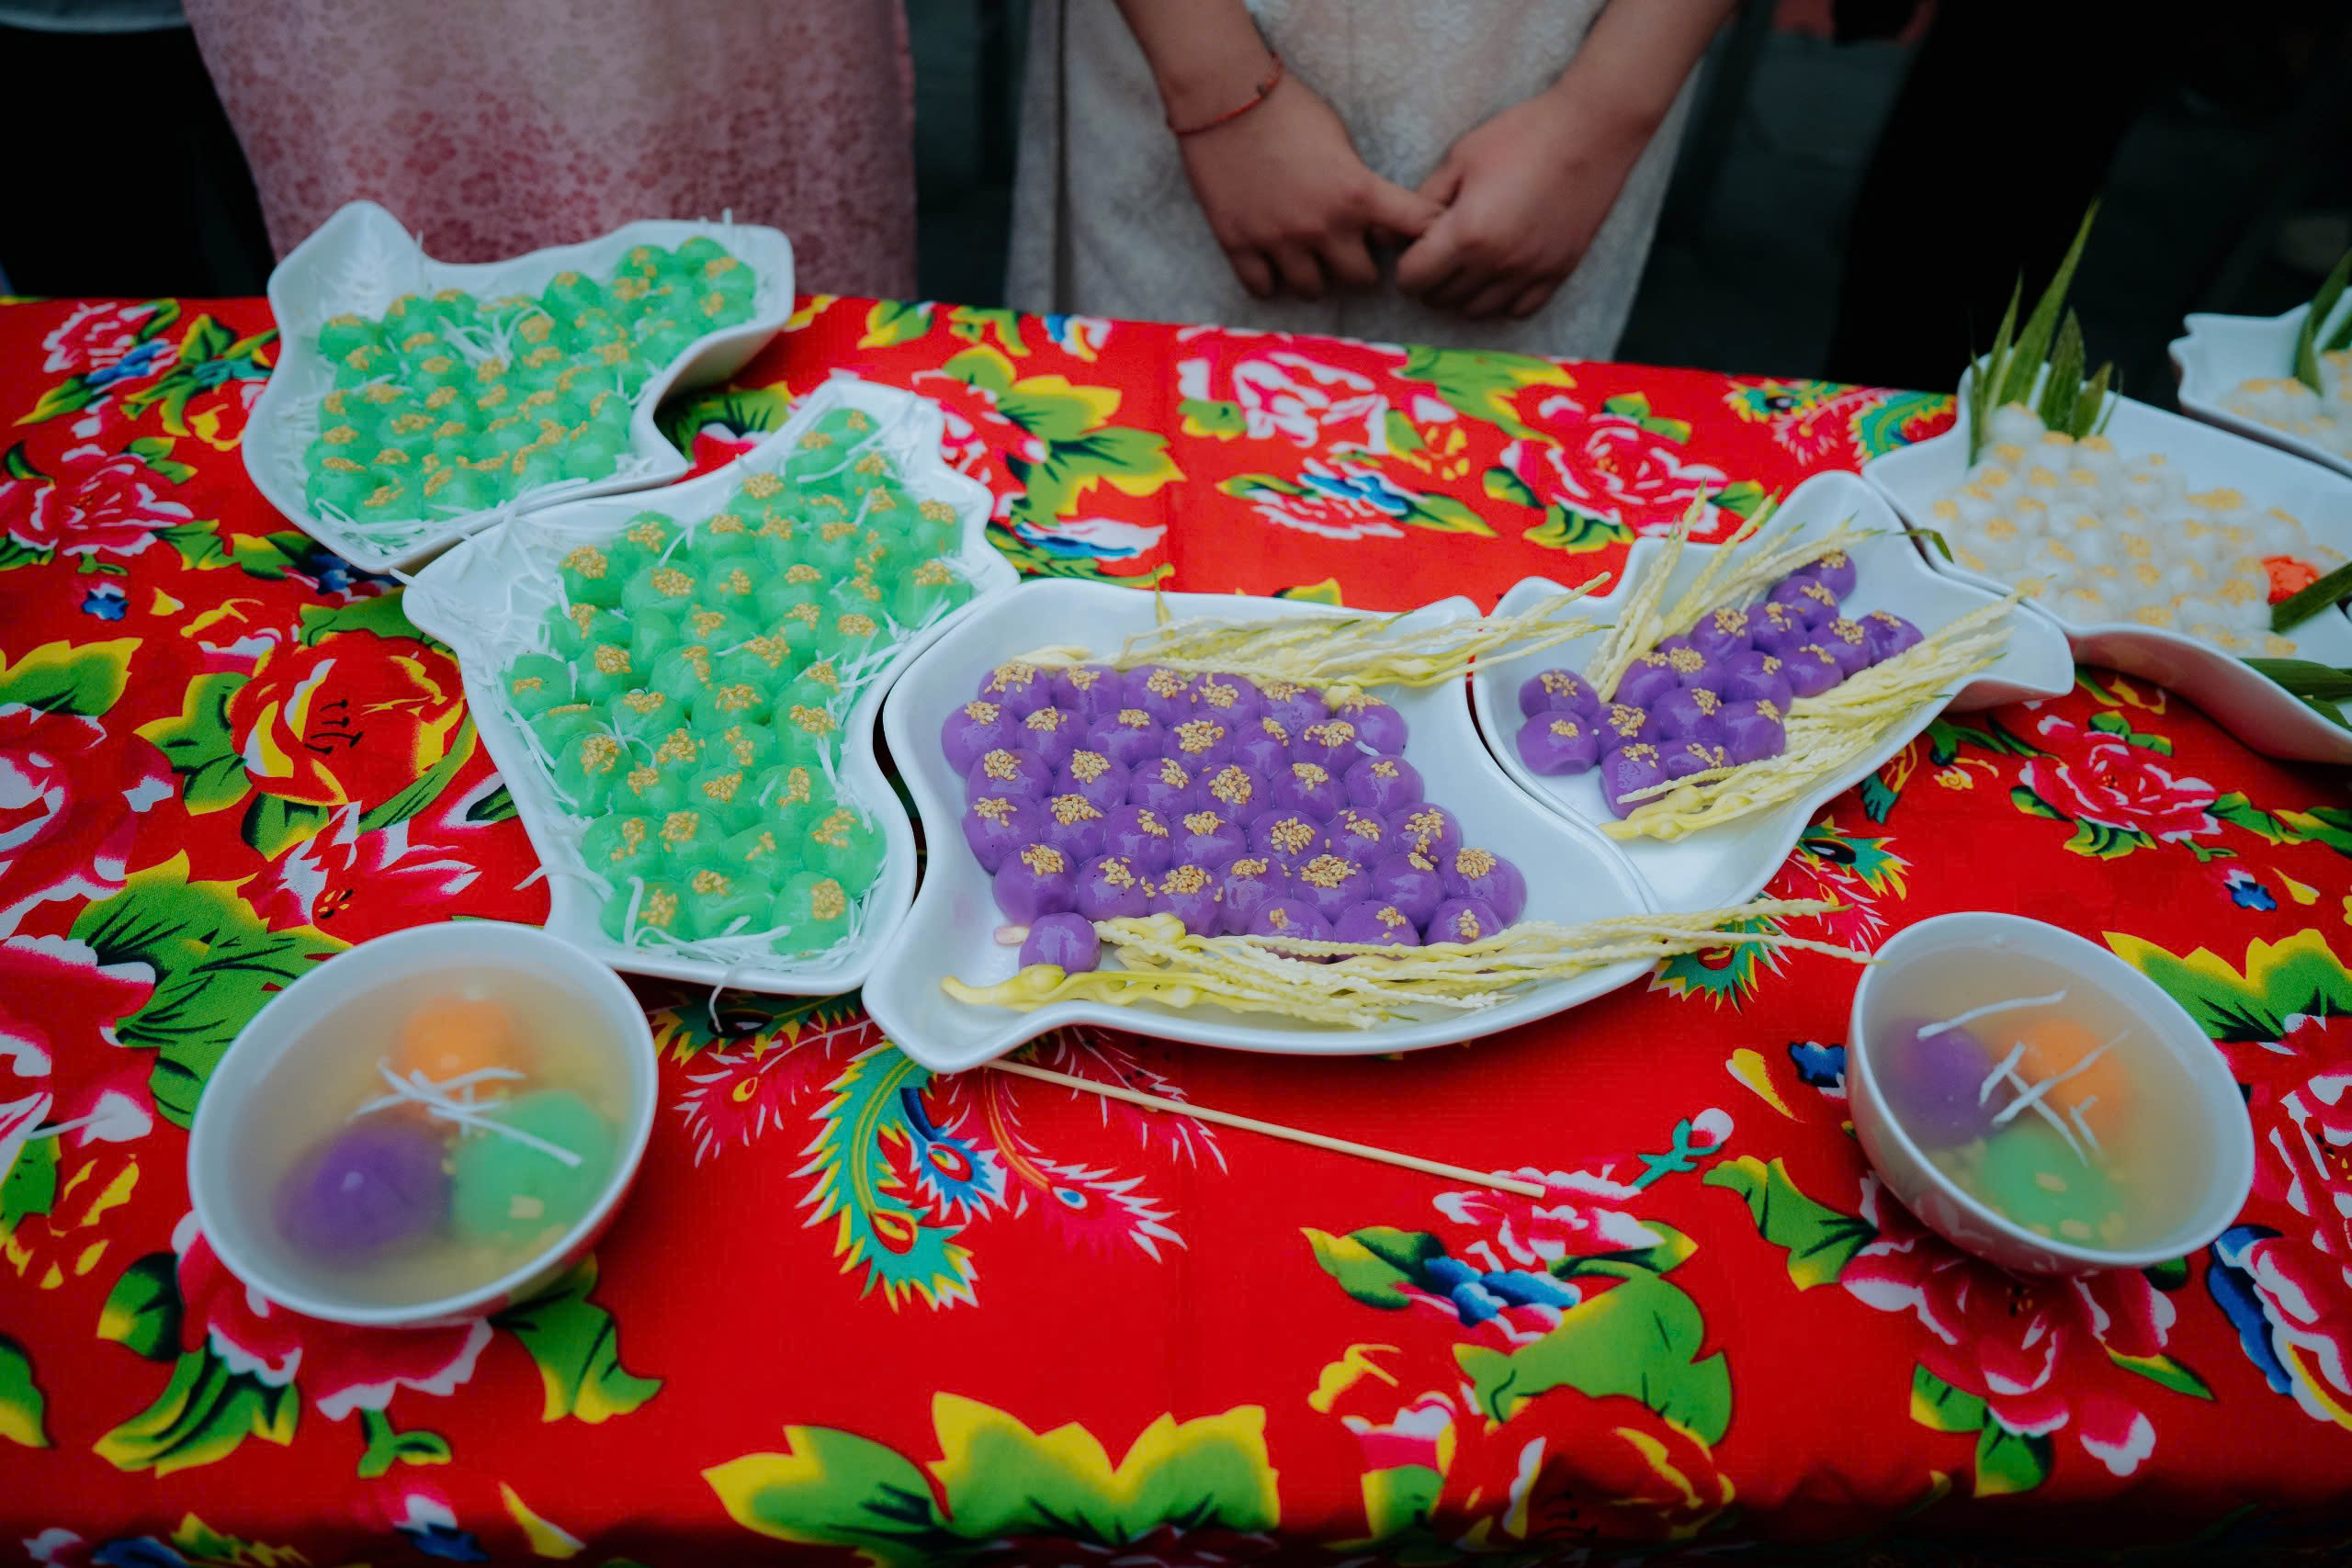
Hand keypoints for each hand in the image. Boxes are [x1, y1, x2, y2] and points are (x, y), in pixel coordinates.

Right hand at [1177, 74, 1443, 300]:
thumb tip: (1374, 221)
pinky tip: (1271, 264)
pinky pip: (1263, 290)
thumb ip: (1359, 184)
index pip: (1417, 229)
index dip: (1422, 236)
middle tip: (1347, 250)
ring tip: (1306, 258)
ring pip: (1313, 291)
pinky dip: (1270, 281)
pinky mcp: (1239, 245)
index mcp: (1358, 193)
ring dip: (1314, 277)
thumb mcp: (1342, 140)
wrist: (1224, 96)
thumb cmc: (1288, 109)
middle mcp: (1323, 226)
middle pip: (1362, 279)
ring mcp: (1279, 240)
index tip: (1414, 238)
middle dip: (1358, 265)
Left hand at [1396, 89, 1652, 320]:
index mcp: (1467, 233)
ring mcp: (1530, 273)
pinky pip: (1517, 310)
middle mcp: (1498, 263)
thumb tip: (1386, 238)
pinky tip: (1498, 274)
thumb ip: (1420, 203)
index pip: (1413, 280)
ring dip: (1461, 294)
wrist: (1591, 130)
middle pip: (1441, 299)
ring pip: (1475, 312)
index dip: (1405, 265)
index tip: (1414, 247)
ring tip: (1465, 264)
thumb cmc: (1521, 135)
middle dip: (1429, 280)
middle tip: (1436, 253)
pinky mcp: (1558, 273)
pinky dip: (1500, 300)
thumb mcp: (1459, 160)